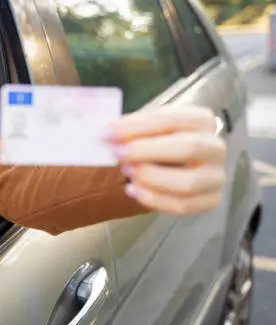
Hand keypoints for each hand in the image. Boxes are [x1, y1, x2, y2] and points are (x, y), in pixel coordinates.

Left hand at [106, 105, 225, 214]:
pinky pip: (182, 205)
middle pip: (186, 148)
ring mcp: (216, 176)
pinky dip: (154, 200)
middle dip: (146, 151)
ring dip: (151, 177)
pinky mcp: (210, 200)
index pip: (171, 119)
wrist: (167, 165)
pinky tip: (133, 190)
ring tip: (127, 171)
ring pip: (186, 182)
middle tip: (117, 153)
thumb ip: (130, 128)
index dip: (136, 126)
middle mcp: (215, 147)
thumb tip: (108, 133)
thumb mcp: (145, 128)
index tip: (108, 133)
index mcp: (201, 120)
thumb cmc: (155, 140)